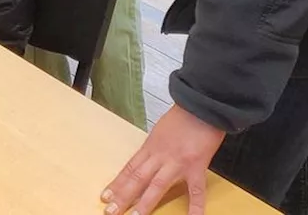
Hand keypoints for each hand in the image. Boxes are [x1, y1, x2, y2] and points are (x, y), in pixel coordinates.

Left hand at [101, 105, 223, 214]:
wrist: (201, 104)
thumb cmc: (184, 115)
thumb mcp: (162, 129)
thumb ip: (156, 147)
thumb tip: (149, 160)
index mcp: (151, 146)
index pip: (130, 168)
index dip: (117, 183)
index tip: (106, 196)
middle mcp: (160, 155)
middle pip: (137, 178)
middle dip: (123, 196)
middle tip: (110, 211)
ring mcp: (177, 162)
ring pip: (156, 186)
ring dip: (145, 203)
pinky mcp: (196, 166)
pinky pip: (195, 191)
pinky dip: (194, 207)